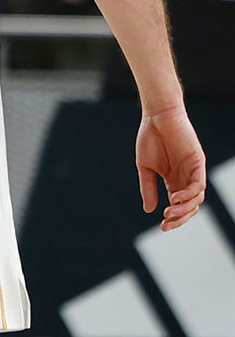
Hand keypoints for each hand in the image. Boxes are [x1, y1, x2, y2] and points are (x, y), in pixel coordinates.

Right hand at [137, 105, 206, 230]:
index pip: (178, 205)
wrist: (157, 116)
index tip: (162, 227)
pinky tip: (175, 198)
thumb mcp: (145, 167)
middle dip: (180, 218)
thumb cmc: (150, 137)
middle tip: (167, 224)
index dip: (173, 218)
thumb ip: (148, 187)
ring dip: (184, 209)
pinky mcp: (198, 163)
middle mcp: (186, 178)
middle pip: (190, 206)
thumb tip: (149, 210)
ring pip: (196, 198)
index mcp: (173, 180)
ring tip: (169, 212)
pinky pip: (198, 184)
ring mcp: (193, 171)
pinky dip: (189, 194)